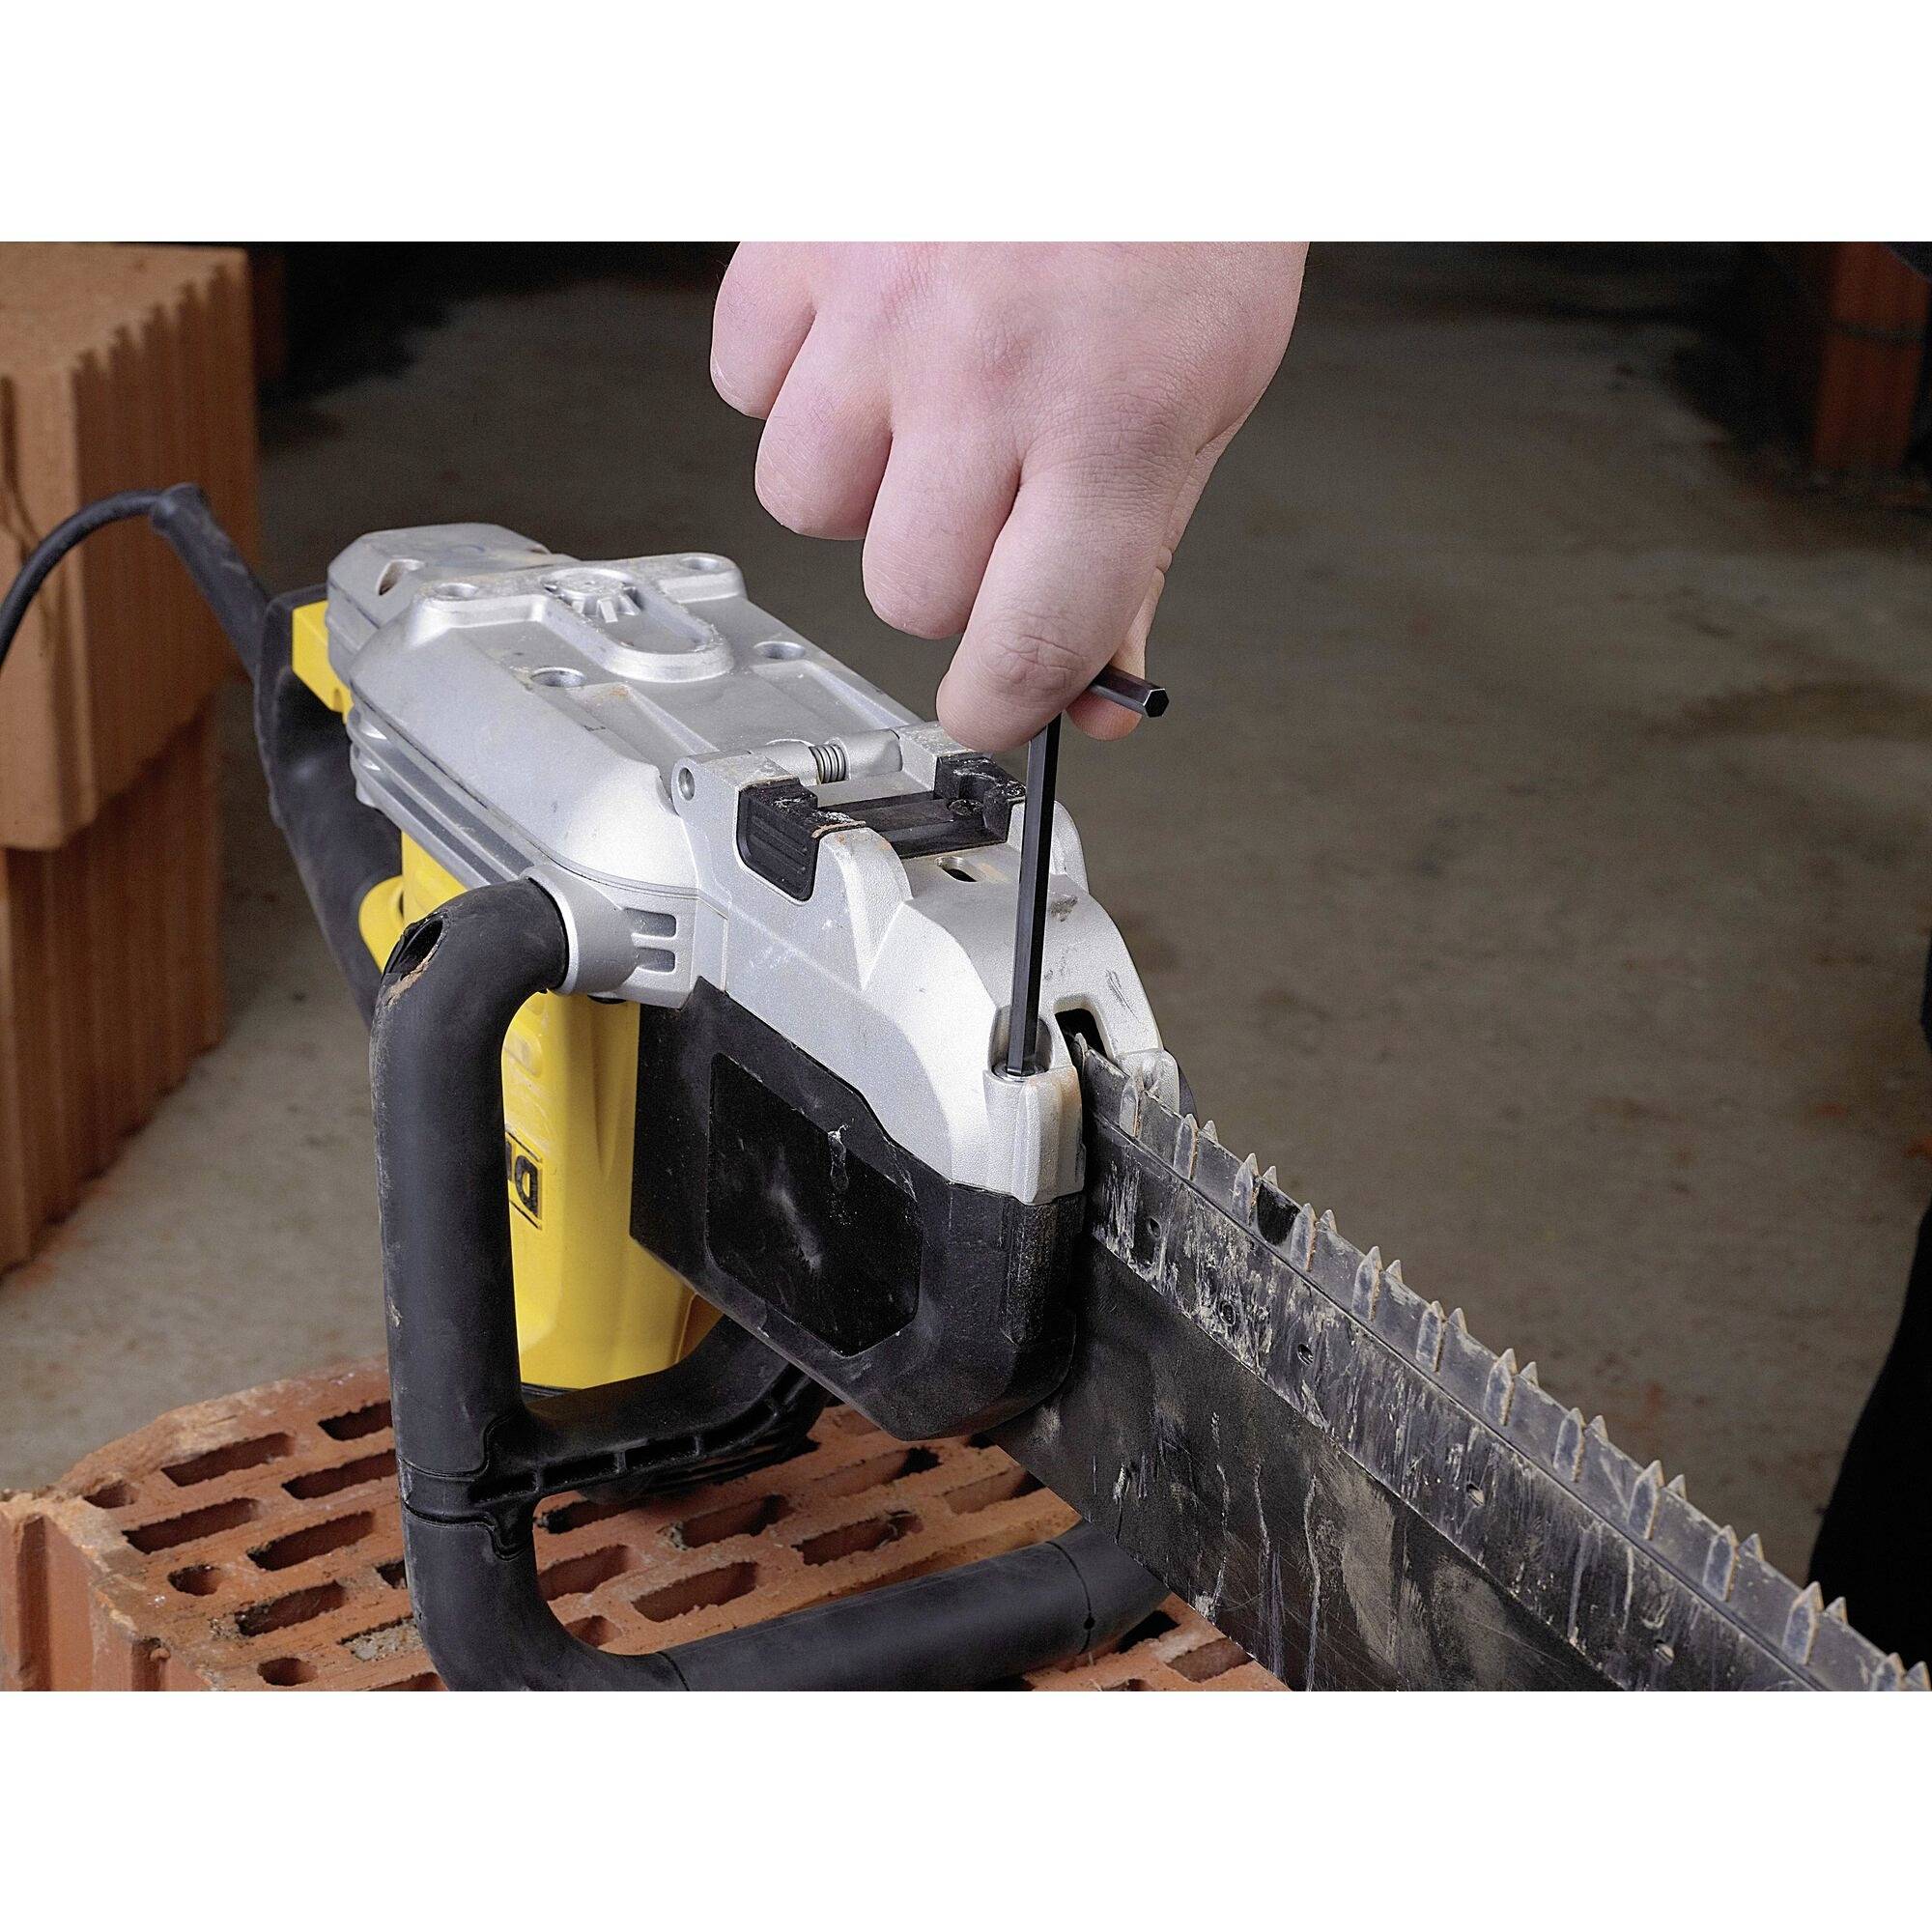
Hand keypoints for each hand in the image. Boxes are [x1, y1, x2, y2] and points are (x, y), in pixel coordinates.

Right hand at [711, 243, 1304, 750]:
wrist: (1129, 38)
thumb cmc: (1182, 198)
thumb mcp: (1205, 397)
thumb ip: (1139, 555)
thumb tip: (1098, 694)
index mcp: (1112, 428)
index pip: (1027, 645)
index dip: (1000, 708)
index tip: (990, 712)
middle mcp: (986, 377)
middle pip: (903, 591)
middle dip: (947, 572)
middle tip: (985, 502)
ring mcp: (880, 311)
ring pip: (805, 501)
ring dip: (860, 481)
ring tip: (919, 402)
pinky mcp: (800, 245)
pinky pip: (745, 382)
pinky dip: (794, 379)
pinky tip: (863, 335)